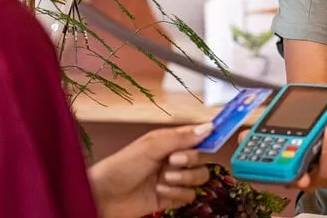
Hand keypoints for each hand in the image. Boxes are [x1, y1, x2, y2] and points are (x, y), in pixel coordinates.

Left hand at [88, 122, 214, 217]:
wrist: (103, 197)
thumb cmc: (119, 167)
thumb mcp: (150, 147)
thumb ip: (180, 138)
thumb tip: (207, 128)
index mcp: (168, 141)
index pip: (196, 135)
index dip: (209, 134)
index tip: (223, 132)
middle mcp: (172, 159)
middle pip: (200, 157)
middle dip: (189, 160)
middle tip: (172, 161)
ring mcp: (172, 179)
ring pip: (198, 177)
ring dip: (184, 178)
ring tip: (165, 179)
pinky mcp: (170, 198)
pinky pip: (189, 195)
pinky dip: (177, 194)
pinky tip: (160, 191)